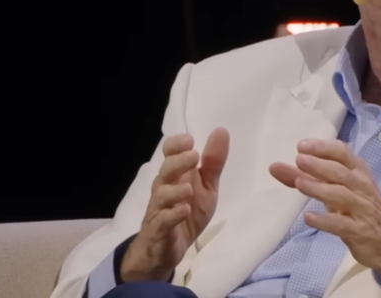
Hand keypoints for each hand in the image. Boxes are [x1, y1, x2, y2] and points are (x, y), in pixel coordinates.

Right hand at [121, 128, 229, 281]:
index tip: (189, 140)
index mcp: (175, 175)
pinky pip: (162, 221)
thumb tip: (221, 130)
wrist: (166, 250)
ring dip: (175, 190)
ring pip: (161, 196)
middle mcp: (164, 188)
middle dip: (178, 162)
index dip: (176, 145)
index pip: (169, 154)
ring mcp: (159, 210)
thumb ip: (213, 162)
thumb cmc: (187, 212)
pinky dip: (172, 215)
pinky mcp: (159, 231)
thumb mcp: (206, 186)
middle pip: (165, 171)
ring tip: (189, 188)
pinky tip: (183, 210)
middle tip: (193, 156)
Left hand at [269, 140, 380, 283]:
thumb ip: (308, 178)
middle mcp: (361, 187)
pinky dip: (325, 220)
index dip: (323, 148)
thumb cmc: (361, 210)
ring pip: (341, 195)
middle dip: (320, 164)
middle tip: (299, 159)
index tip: (302, 145)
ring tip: (299, 183)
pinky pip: (341, 224)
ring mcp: (362, 209)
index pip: (342, 153)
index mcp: (358, 172)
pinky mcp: (360, 231)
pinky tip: (309, 217)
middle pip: (341, 172)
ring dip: (319, 188)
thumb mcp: (337, 191)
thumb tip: (276, 167)